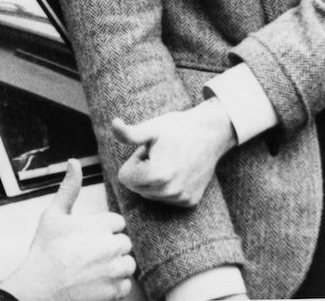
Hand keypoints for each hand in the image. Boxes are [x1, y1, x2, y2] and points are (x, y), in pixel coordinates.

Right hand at [0, 159, 135, 300]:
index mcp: (97, 225)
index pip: (117, 222)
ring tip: (94, 268)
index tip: (88, 237)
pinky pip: (126, 284)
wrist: (38, 289)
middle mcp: (109, 246)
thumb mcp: (53, 215)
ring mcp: (113, 271)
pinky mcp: (113, 291)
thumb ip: (69, 188)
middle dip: (110, 246)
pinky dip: (115, 285)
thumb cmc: (44, 250)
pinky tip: (97, 282)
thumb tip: (74, 161)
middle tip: (89, 254)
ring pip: (128, 263)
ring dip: (115, 265)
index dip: (103, 229)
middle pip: (124, 242)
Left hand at [112, 99, 235, 207]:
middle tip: (160, 155)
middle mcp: (170, 192)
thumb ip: (129, 133)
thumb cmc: (177, 128)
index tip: (150, 150)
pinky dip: (167, 186)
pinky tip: (179, 170)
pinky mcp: (190, 202)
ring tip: (169, 161)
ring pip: (150, 194)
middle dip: (143, 171)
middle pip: (136, 187)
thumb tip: (113, 123)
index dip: (135, 160)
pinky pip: (166, 198)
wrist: (210, 133)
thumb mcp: (152, 129)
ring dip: (154, 179)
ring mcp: (181, 199)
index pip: (125, 177)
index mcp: (157, 176)